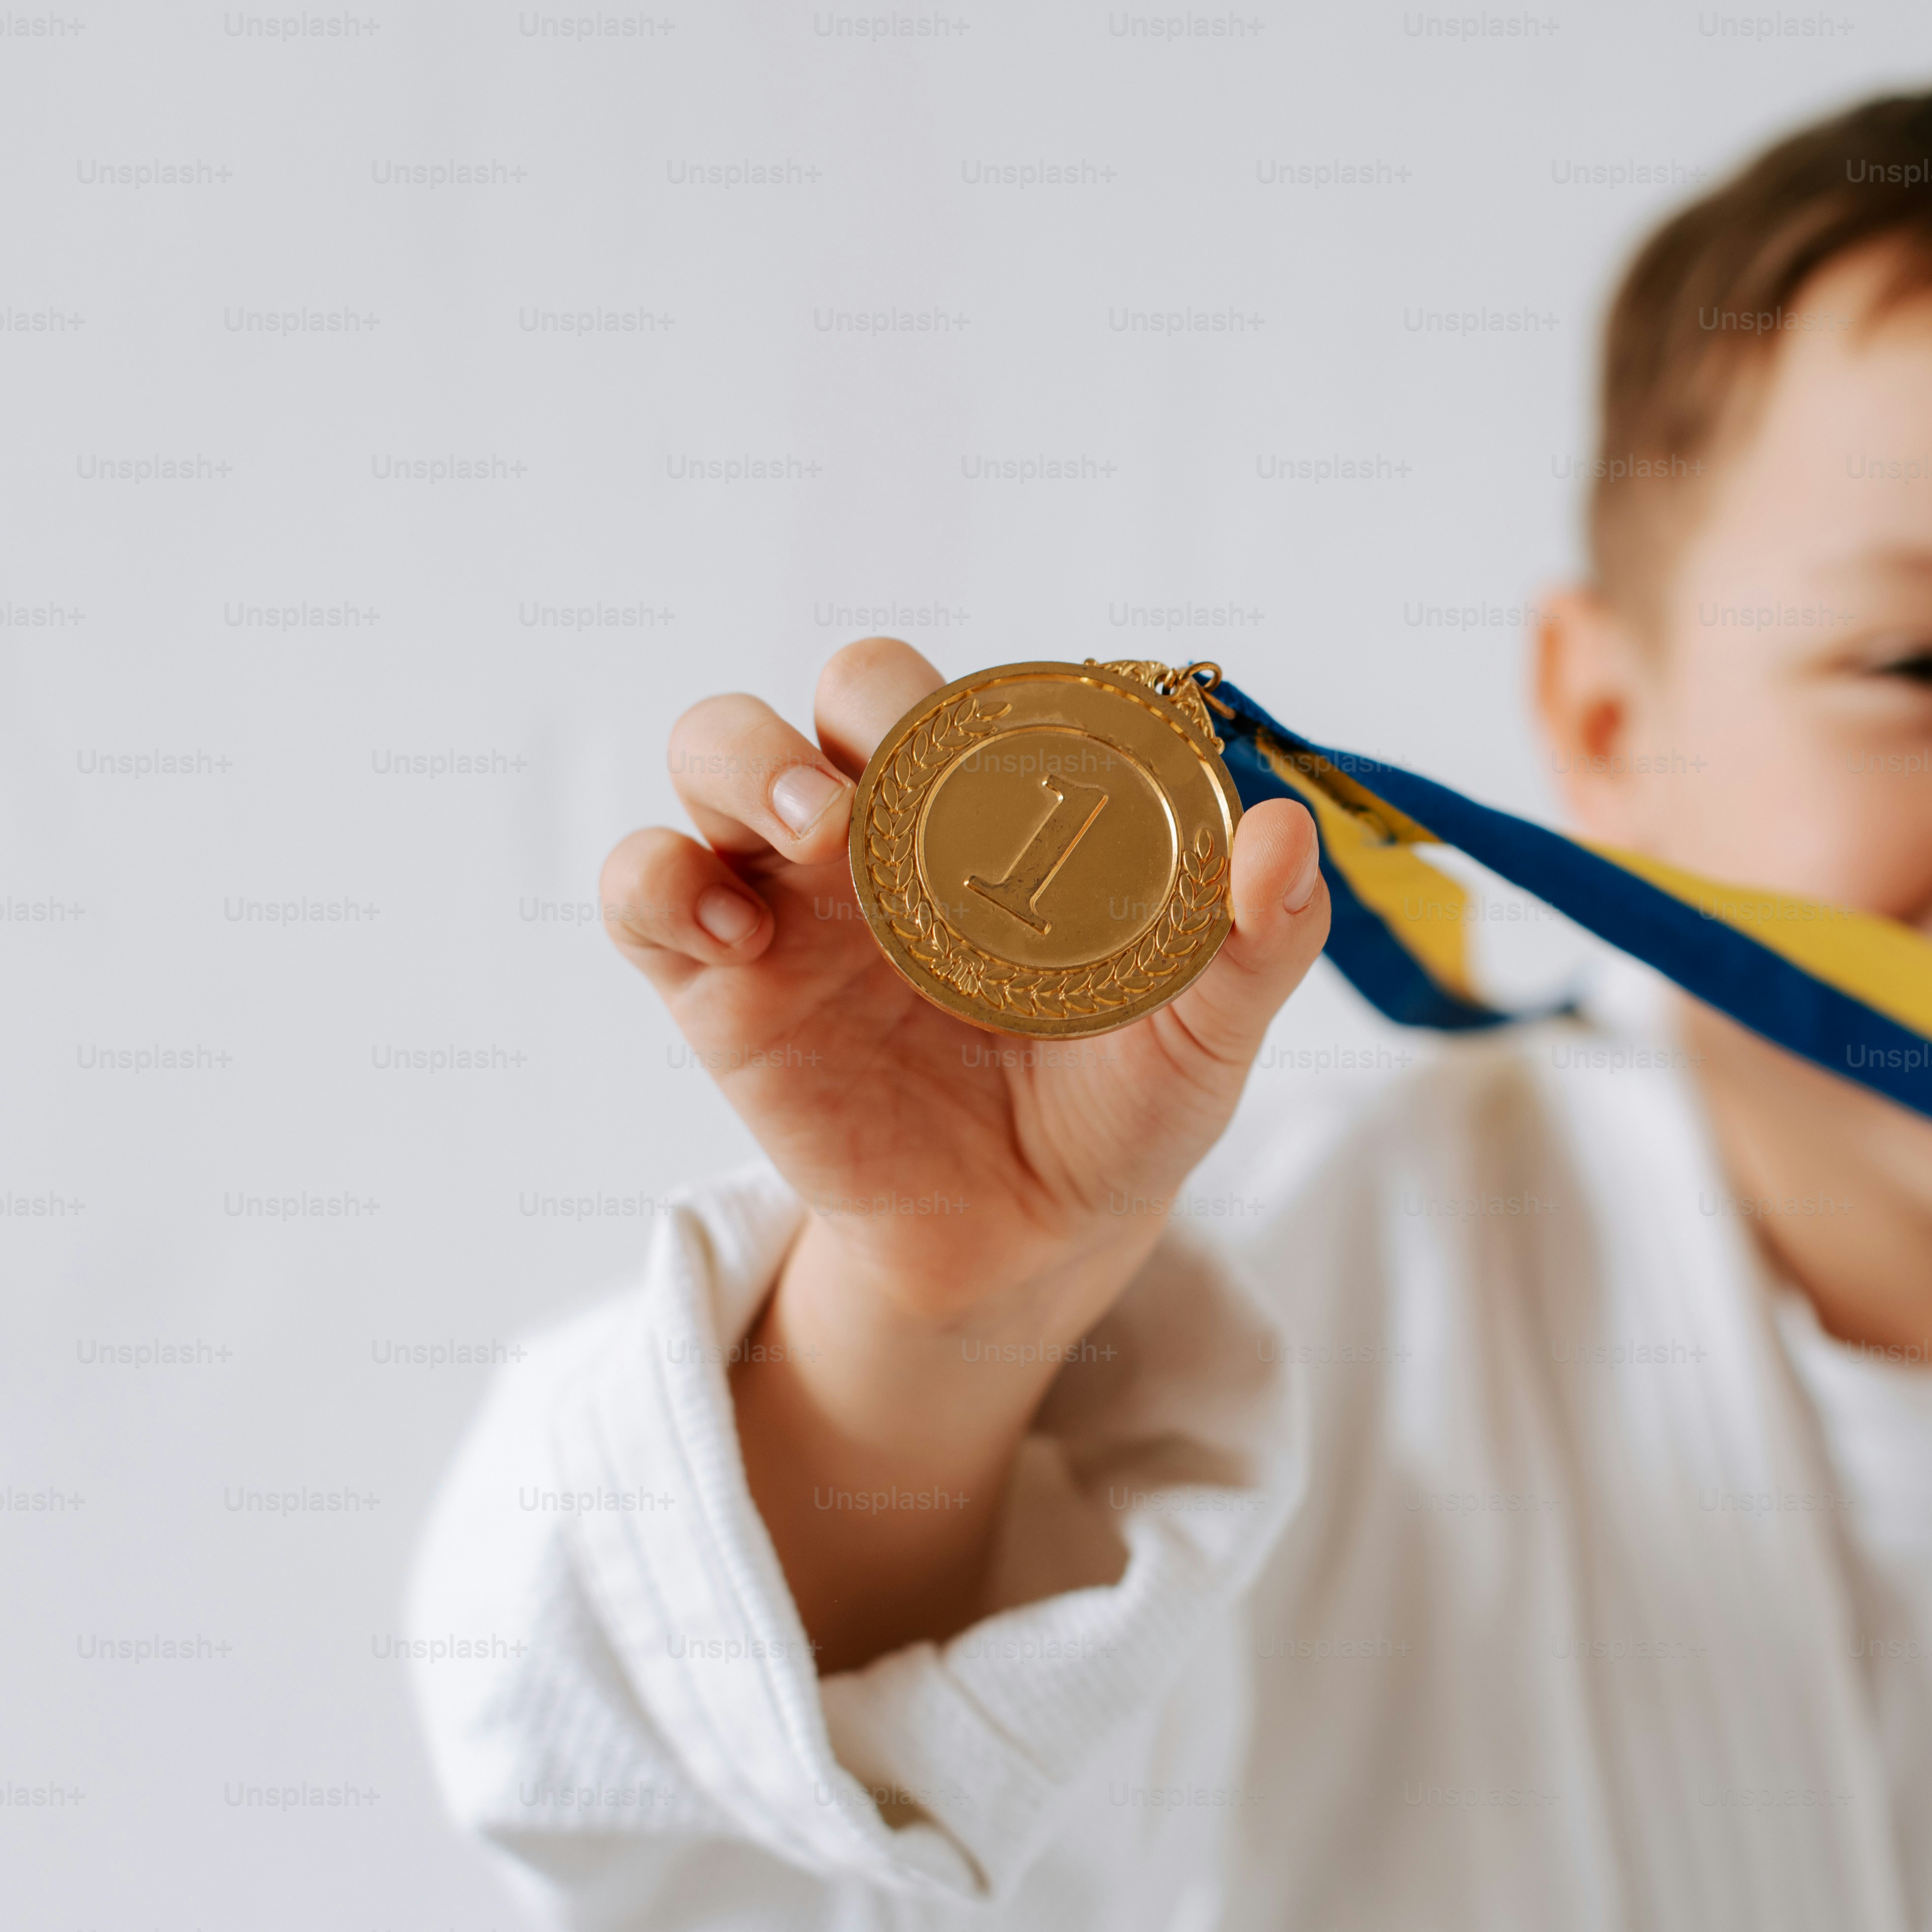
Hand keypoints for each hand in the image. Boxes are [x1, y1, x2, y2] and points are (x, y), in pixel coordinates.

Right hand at [598, 638, 1327, 1666]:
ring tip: (818, 837)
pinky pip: (642, 888)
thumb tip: (1290, 833)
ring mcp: (792, 890)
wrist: (1029, 1240)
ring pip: (716, 748)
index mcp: (1003, 810)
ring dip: (749, 763)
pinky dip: (660, 878)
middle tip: (909, 790)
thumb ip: (1259, 938)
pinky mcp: (717, 976)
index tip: (1030, 759)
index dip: (991, 700)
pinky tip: (732, 928)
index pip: (979, 695)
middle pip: (839, 691)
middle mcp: (892, 826)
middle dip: (867, 712)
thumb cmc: (1118, 1107)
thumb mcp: (1205, 1033)